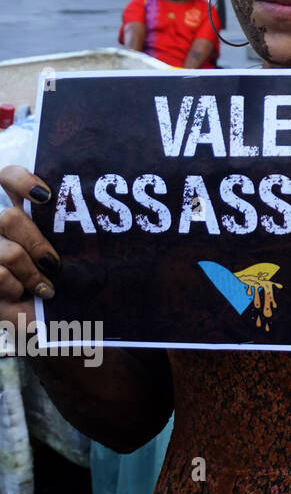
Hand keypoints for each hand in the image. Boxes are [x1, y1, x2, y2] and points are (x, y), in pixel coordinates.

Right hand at [0, 166, 58, 327]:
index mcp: (13, 212)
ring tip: (44, 287)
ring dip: (30, 273)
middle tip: (54, 263)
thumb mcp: (56, 256)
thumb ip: (59, 231)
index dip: (21, 180)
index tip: (46, 197)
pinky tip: (18, 294)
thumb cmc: (46, 281)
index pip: (6, 176)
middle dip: (37, 244)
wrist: (28, 316)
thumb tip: (80, 214)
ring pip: (9, 252)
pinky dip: (13, 287)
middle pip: (10, 218)